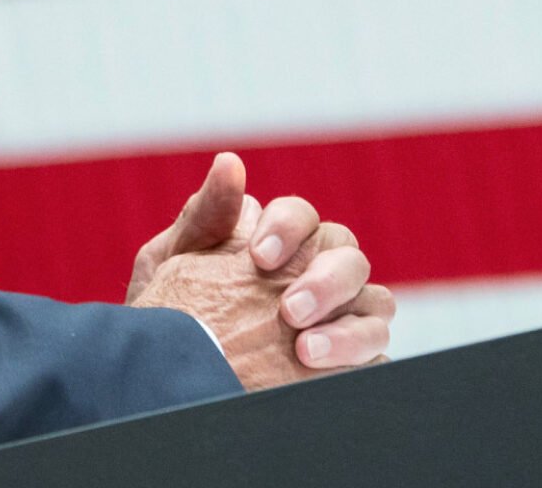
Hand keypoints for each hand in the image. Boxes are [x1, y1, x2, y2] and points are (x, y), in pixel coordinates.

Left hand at [126, 152, 393, 388]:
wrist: (164, 378)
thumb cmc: (168, 314)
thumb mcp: (172, 262)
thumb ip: (204, 215)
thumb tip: (230, 163)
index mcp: (282, 241)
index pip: (303, 218)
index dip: (288, 229)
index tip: (259, 257)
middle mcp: (320, 273)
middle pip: (348, 256)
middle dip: (324, 280)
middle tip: (288, 311)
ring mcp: (343, 318)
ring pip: (377, 303)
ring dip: (349, 326)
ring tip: (306, 349)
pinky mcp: (352, 364)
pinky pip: (377, 357)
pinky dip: (358, 360)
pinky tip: (320, 371)